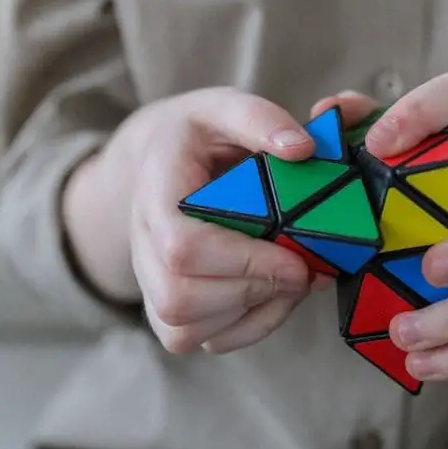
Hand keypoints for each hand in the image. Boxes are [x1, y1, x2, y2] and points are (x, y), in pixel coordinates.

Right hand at [71, 87, 328, 353]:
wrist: (163, 162)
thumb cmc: (201, 136)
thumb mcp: (225, 108)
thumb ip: (261, 120)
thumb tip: (301, 149)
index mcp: (155, 193)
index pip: (182, 247)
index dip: (244, 262)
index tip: (296, 258)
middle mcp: (142, 243)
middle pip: (181, 298)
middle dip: (254, 290)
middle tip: (304, 270)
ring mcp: (150, 282)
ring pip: (187, 328)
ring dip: (255, 312)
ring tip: (292, 279)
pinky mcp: (168, 311)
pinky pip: (202, 340)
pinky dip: (249, 328)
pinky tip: (274, 296)